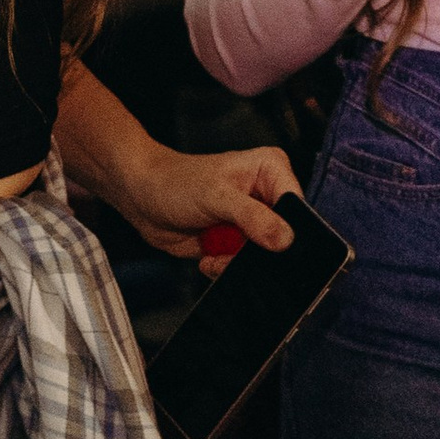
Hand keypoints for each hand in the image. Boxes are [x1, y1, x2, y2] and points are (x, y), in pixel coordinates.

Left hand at [116, 137, 300, 271]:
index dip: (288, 232)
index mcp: (272, 170)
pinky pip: (244, 266)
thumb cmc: (176, 182)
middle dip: (259, 252)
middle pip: (284, 237)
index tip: (268, 247)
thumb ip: (253, 217)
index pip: (297, 207)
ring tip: (215, 252)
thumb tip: (285, 240)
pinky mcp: (236, 242)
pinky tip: (208, 257)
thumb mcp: (216, 196)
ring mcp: (252, 221)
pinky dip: (226, 268)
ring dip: (238, 263)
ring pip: (264, 258)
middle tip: (232, 249)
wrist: (142, 196)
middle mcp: (267, 195)